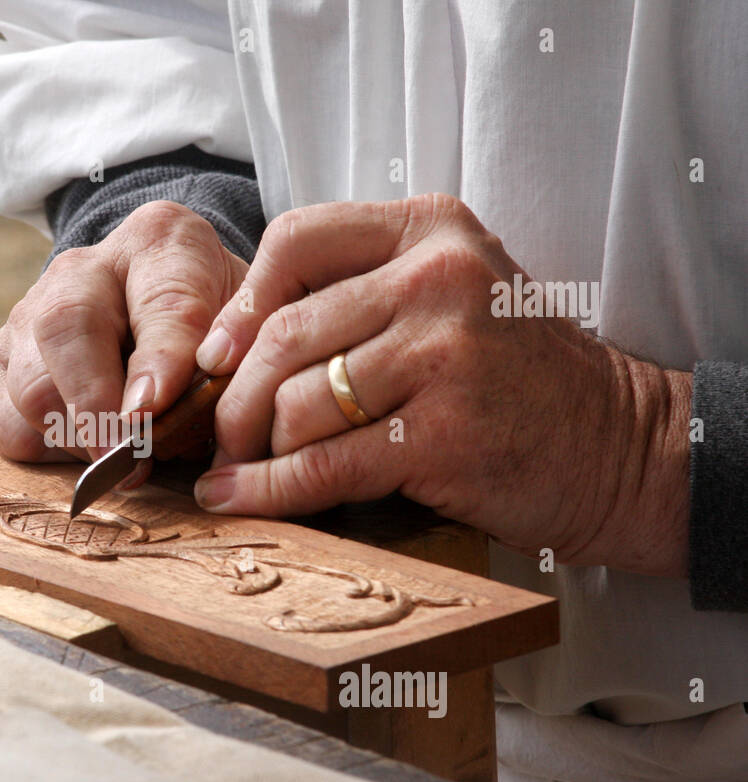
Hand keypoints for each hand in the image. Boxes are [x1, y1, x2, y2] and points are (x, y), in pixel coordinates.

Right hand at [0, 200, 247, 466]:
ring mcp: (30, 314)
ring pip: (30, 385)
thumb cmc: (213, 326)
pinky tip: (88, 455)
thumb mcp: (245, 326)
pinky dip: (46, 451)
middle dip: (95, 404)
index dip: (160, 358)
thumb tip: (213, 412)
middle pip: (66, 328)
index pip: (160, 300)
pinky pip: (6, 421)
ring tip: (121, 465)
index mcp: (160, 244)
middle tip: (127, 457)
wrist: (159, 309)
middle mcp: (82, 270)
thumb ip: (239, 358)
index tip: (156, 408)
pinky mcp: (3, 364)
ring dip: (76, 438)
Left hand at [193, 193, 689, 575]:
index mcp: (431, 231)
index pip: (295, 241)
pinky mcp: (446, 435)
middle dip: (233, 398)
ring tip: (241, 470)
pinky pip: (323, 464)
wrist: (620, 446)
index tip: (214, 357)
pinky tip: (237, 496)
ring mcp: (446, 355)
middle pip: (284, 334)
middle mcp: (439, 279)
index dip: (239, 307)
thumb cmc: (514, 378)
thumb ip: (359, 297)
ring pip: (297, 402)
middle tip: (219, 437)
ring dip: (255, 449)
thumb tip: (229, 346)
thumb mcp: (451, 298)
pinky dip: (268, 488)